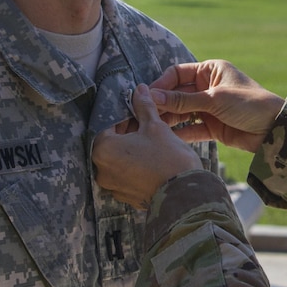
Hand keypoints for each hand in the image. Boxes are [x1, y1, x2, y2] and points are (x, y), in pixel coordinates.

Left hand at [93, 84, 202, 208]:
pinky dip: (135, 166)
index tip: (137, 112)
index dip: (123, 116)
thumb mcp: (155, 126)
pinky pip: (126, 175)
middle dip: (127, 132)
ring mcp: (113, 186)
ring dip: (131, 149)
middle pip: (111, 144)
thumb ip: (144, 107)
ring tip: (150, 142)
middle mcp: (101, 170)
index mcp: (103, 150)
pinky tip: (152, 159)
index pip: (107, 125)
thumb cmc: (167, 157)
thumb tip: (139, 90)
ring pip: (119, 160)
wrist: (184, 194)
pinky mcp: (125, 196)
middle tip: (145, 125)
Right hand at [151, 60, 285, 152]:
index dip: (161, 85)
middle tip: (143, 115)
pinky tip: (166, 139)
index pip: (177, 74)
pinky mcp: (212, 127)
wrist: (274, 129)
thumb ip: (183, 100)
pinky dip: (180, 133)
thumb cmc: (249, 104)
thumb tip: (152, 96)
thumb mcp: (214, 99)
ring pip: (182, 112)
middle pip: (177, 94)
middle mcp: (208, 87)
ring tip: (151, 128)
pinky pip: (191, 129)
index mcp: (210, 70)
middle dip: (162, 104)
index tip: (146, 97)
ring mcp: (209, 107)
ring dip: (168, 119)